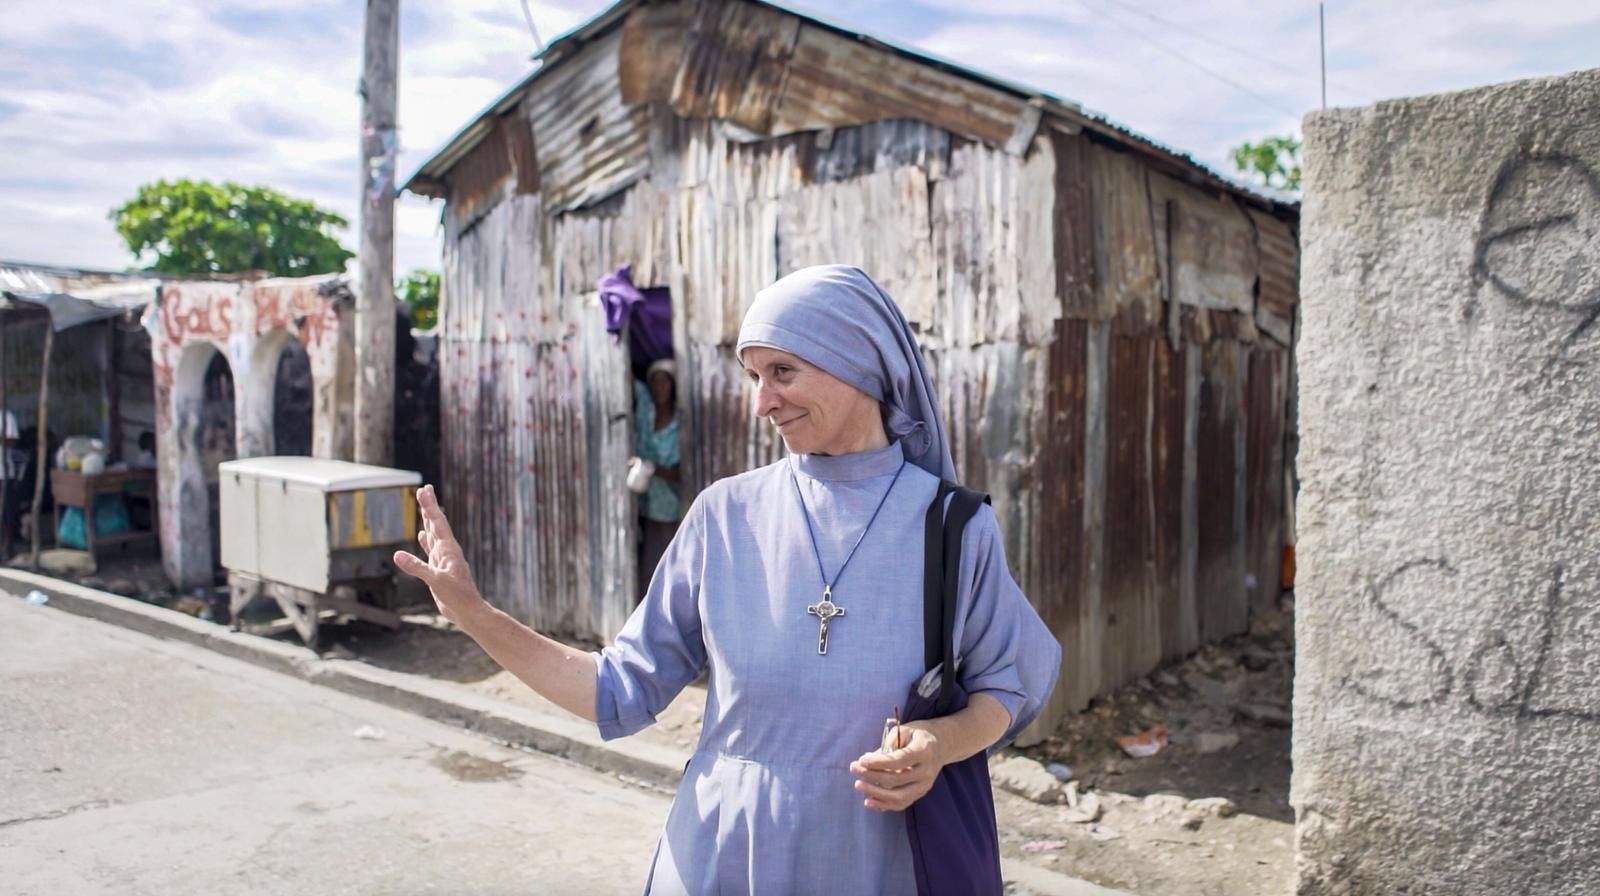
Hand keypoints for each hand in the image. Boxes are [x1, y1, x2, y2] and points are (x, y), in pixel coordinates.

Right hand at [393, 485, 485, 625]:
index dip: (430, 506)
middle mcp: (446, 551)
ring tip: (424, 508)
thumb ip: (417, 568)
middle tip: (425, 489)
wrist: (467, 611)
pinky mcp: (439, 570)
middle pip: (436, 524)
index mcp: (448, 549)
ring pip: (433, 535)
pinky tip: (421, 535)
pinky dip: (425, 542)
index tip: (424, 490)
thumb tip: (397, 555)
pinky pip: (430, 551)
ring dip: (427, 521)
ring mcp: (443, 560)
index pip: (437, 522)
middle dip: (429, 507)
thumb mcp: (436, 581)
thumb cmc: (457, 596)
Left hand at [849, 724, 944, 811]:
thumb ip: (888, 744)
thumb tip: (868, 760)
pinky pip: (901, 804)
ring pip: (898, 797)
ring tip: (858, 785)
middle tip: (854, 768)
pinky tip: (868, 800)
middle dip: (871, 775)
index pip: (898, 761)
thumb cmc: (918, 735)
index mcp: (924, 751)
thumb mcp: (905, 730)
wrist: (941, 744)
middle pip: (896, 780)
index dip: (878, 763)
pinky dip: (884, 805)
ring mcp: (925, 785)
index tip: (861, 760)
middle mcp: (927, 771)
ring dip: (875, 793)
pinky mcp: (921, 793)